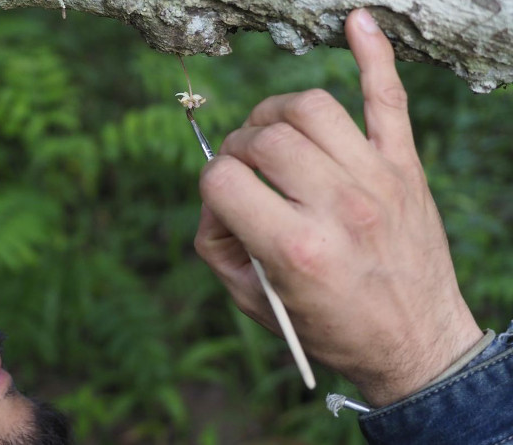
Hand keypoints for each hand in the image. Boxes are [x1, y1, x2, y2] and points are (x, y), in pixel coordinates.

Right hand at [194, 9, 482, 406]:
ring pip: (310, 108)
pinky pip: (388, 98)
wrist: (416, 342)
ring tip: (273, 133)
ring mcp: (375, 180)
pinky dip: (373, 55)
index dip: (212, 185)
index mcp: (294, 247)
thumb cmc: (330, 327)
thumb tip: (213, 195)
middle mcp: (336, 206)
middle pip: (262, 139)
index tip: (224, 199)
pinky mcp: (405, 168)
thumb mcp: (257, 303)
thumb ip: (218, 246)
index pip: (223, 179)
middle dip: (239, 149)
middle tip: (246, 171)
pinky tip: (356, 21)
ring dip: (277, 113)